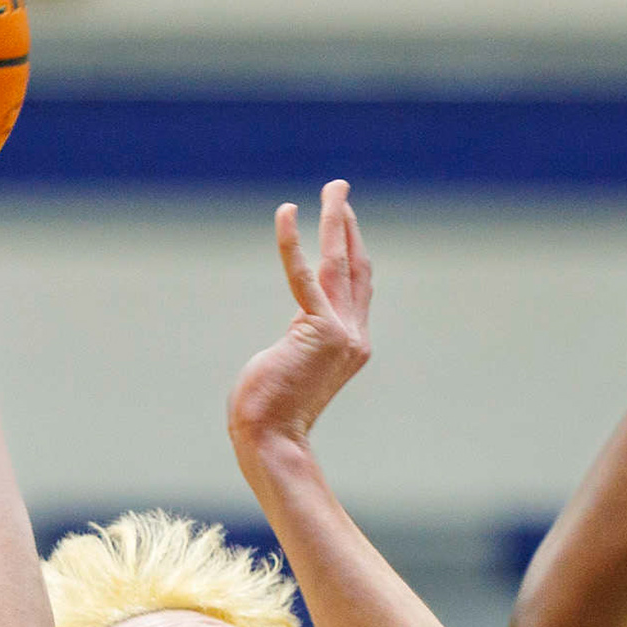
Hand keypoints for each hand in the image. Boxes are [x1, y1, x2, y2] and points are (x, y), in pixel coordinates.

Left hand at [228, 179, 371, 454]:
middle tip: (340, 188)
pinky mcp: (316, 330)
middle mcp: (354, 336)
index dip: (351, 248)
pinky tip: (287, 212)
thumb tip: (295, 333)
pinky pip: (302, 275)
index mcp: (351, 345)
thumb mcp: (292, 365)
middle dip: (348, 223)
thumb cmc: (270, 411)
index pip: (355, 286)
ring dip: (336, 220)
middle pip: (355, 266)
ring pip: (339, 263)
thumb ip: (301, 340)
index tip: (343, 218)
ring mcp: (340, 333)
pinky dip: (292, 243)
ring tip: (333, 188)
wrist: (271, 438)